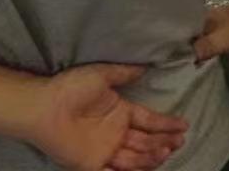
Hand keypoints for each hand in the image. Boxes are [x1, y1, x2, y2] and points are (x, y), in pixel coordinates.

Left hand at [27, 63, 186, 170]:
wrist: (44, 106)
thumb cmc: (71, 87)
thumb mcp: (101, 75)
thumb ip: (124, 73)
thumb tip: (145, 67)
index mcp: (120, 112)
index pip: (149, 120)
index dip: (166, 124)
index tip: (183, 125)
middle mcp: (115, 133)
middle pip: (146, 142)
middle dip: (164, 142)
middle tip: (179, 141)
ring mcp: (105, 150)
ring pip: (136, 159)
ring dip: (152, 157)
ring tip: (167, 150)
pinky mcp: (91, 165)